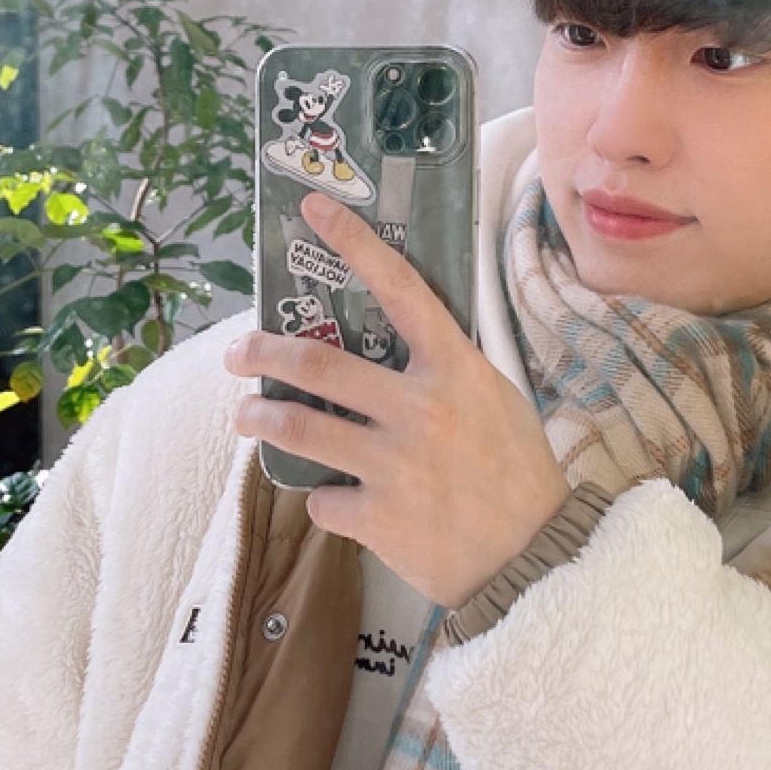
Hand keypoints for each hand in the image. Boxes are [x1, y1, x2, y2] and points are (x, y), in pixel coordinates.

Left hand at [225, 193, 569, 608]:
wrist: (533, 559)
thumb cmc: (516, 472)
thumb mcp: (494, 400)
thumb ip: (445, 369)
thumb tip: (392, 337)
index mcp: (455, 371)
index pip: (400, 289)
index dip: (353, 243)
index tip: (313, 210)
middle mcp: (421, 411)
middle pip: (317, 365)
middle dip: (262, 353)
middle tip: (236, 353)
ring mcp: (395, 466)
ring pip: (300, 430)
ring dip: (260, 420)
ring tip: (246, 416)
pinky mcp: (377, 518)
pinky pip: (322, 500)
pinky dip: (322, 498)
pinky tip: (335, 499)